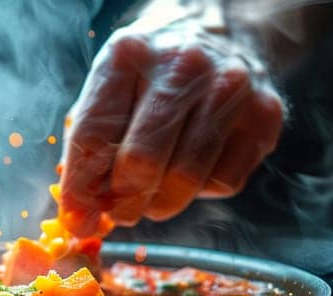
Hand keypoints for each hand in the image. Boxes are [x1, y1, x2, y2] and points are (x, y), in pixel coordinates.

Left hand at [58, 19, 283, 236]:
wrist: (220, 30)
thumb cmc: (151, 71)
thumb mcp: (110, 85)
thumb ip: (89, 142)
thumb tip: (79, 214)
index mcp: (128, 56)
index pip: (93, 136)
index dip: (80, 188)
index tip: (76, 217)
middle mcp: (181, 67)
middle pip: (141, 162)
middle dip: (123, 201)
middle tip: (119, 212)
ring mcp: (229, 88)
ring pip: (186, 178)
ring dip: (161, 203)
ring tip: (152, 198)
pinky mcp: (265, 114)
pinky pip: (225, 181)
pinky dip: (202, 191)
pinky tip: (193, 170)